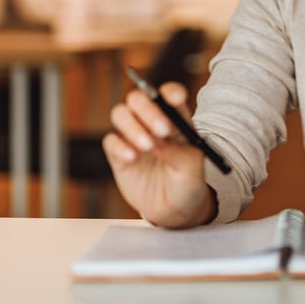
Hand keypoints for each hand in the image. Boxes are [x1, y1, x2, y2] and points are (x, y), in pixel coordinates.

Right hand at [102, 81, 217, 227]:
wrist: (173, 210)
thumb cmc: (188, 183)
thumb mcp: (193, 169)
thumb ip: (180, 153)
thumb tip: (160, 143)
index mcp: (175, 118)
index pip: (169, 95)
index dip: (170, 92)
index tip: (175, 99)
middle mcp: (151, 122)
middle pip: (140, 99)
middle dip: (149, 110)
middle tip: (161, 130)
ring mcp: (133, 136)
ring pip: (121, 114)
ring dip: (133, 126)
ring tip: (147, 147)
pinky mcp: (118, 154)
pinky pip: (111, 141)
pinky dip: (120, 146)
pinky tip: (132, 158)